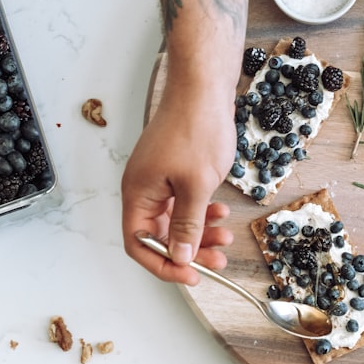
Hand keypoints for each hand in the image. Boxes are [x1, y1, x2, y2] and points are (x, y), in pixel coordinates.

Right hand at [121, 82, 234, 284]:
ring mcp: (158, 179)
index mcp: (138, 193)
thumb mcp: (197, 185)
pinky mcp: (173, 170)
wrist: (204, 88)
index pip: (138, 242)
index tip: (189, 274)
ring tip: (225, 237)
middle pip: (158, 234)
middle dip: (188, 250)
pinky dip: (201, 211)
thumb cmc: (196, 127)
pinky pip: (183, 202)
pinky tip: (220, 212)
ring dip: (199, 232)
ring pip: (175, 220)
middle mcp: (143, 188)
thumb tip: (180, 255)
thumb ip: (188, 224)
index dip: (162, 263)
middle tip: (216, 260)